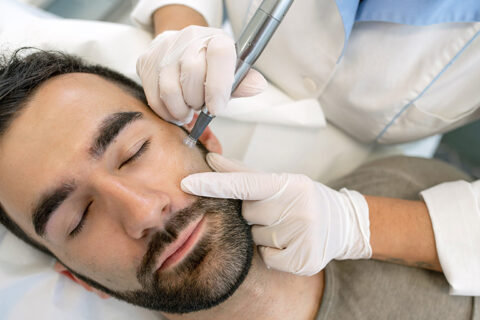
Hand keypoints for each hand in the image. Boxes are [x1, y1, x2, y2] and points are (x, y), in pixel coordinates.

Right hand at [136, 25, 266, 124]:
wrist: (182, 49)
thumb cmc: (210, 65)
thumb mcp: (230, 72)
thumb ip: (242, 82)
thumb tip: (257, 86)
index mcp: (216, 38)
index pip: (219, 54)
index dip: (219, 86)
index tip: (217, 108)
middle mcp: (189, 38)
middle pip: (192, 74)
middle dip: (198, 101)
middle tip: (201, 106)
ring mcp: (165, 48)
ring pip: (170, 90)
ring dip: (182, 110)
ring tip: (189, 109)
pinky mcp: (146, 61)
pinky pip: (154, 97)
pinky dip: (166, 112)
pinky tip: (175, 110)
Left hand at [181, 153, 371, 275]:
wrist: (344, 224)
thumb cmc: (303, 199)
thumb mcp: (280, 181)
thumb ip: (243, 173)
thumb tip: (212, 159)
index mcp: (290, 184)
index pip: (244, 184)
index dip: (214, 184)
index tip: (187, 183)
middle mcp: (298, 208)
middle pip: (247, 215)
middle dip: (255, 214)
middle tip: (278, 211)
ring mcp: (303, 235)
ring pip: (255, 237)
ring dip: (265, 233)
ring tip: (288, 226)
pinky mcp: (304, 260)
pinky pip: (266, 257)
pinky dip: (273, 252)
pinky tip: (290, 244)